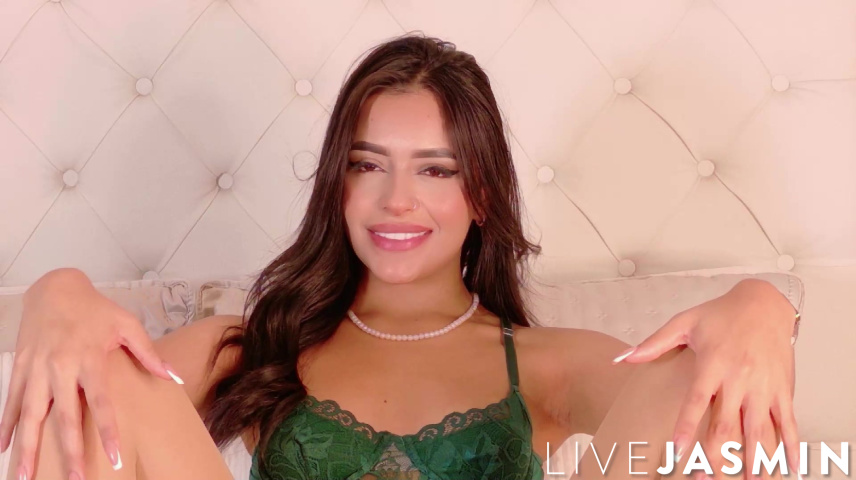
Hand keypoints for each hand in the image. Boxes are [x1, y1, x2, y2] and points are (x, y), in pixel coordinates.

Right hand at [0, 268, 178, 479]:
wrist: (55, 288)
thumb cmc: (96, 309)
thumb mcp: (127, 325)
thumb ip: (149, 354)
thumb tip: (173, 377)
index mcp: (89, 359)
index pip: (100, 403)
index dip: (107, 431)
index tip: (115, 457)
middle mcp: (60, 368)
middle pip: (63, 417)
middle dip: (69, 451)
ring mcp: (36, 369)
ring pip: (30, 416)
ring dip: (27, 448)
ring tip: (24, 478)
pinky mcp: (20, 368)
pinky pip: (12, 402)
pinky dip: (7, 426)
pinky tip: (4, 448)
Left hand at [613, 279, 799, 477]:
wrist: (764, 303)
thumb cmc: (721, 314)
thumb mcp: (683, 323)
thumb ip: (653, 344)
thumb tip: (622, 358)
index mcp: (712, 364)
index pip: (696, 401)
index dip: (686, 426)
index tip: (678, 450)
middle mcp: (739, 378)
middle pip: (727, 424)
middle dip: (717, 455)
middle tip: (706, 478)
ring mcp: (763, 386)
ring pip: (758, 430)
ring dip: (753, 459)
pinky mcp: (783, 389)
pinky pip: (788, 422)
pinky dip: (791, 446)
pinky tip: (789, 467)